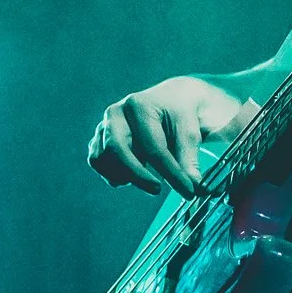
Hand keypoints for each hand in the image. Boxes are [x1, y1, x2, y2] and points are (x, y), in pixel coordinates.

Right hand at [90, 76, 257, 199]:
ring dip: (124, 174)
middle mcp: (116, 113)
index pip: (153, 147)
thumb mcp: (191, 132)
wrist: (169, 101)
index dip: (171, 173)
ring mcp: (104, 125)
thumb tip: (194, 185)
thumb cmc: (180, 116)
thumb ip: (189, 158)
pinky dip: (112, 173)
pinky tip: (132, 175)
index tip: (188, 191)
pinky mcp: (98, 139)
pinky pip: (97, 162)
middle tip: (158, 189)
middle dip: (138, 175)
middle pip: (117, 150)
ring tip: (148, 178)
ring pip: (102, 158)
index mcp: (140, 106)